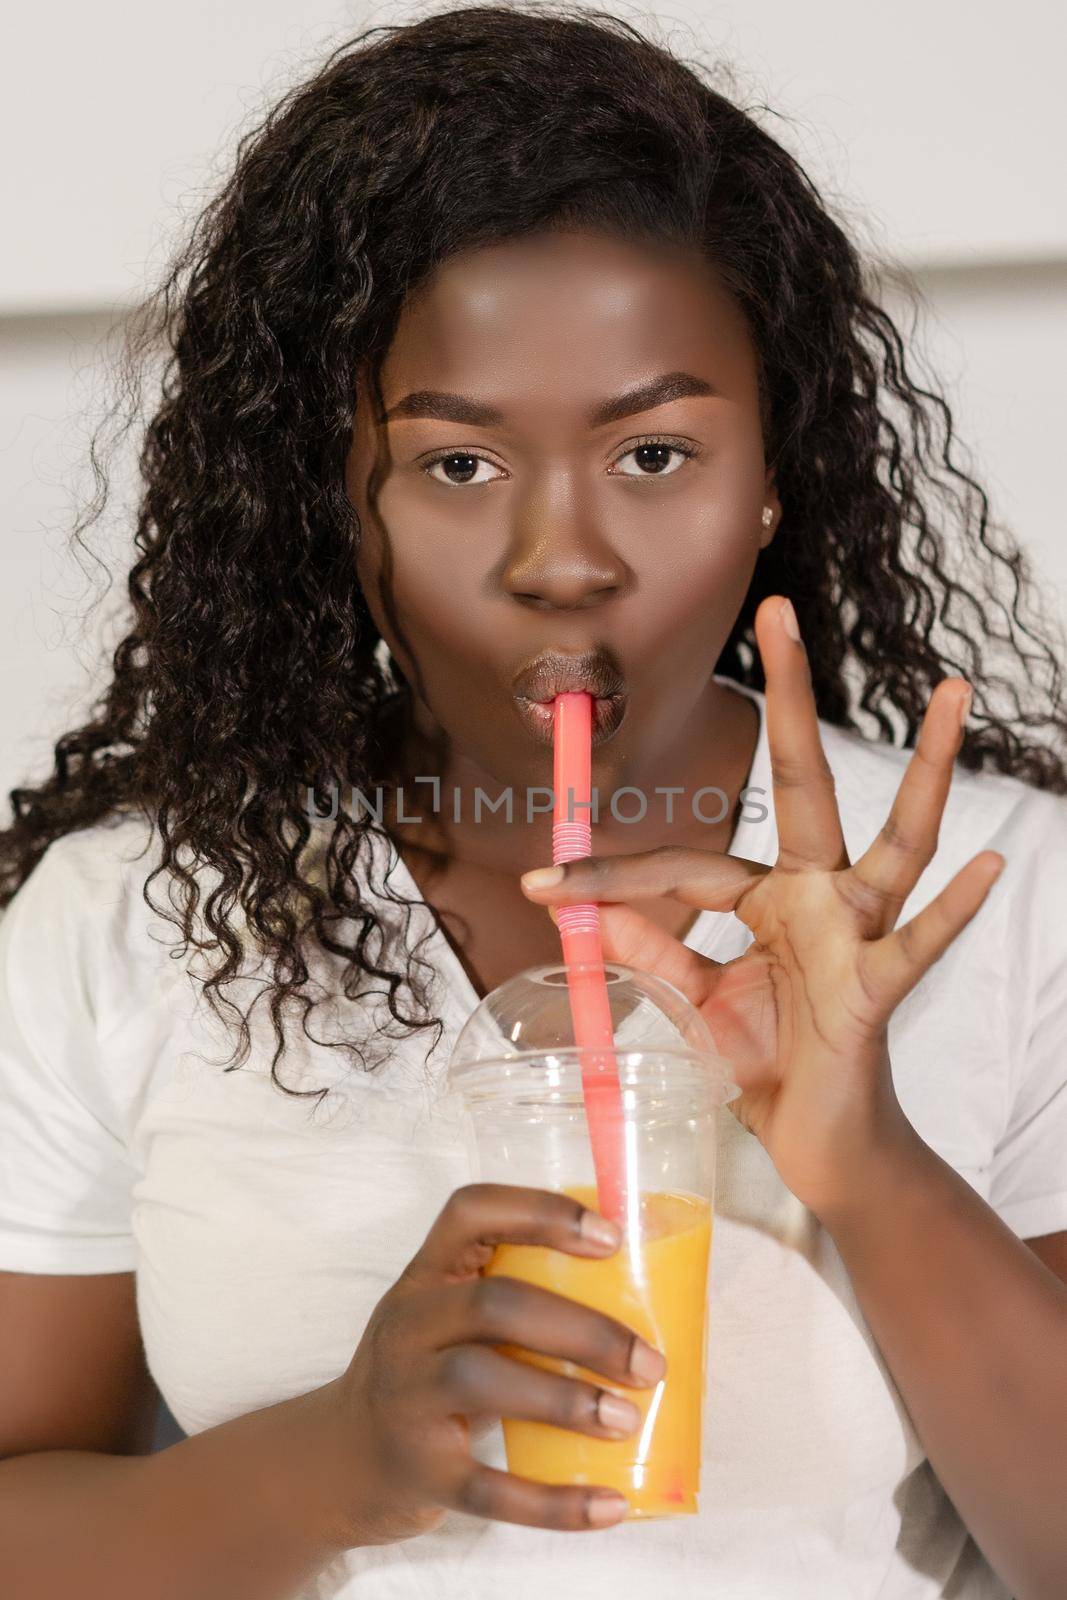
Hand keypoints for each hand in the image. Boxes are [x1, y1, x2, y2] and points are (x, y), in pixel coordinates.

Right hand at [328, 1183, 666, 1544]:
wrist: (340, 1459)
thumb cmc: (425, 1373)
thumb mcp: (447, 1318)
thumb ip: (517, 1303)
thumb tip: (646, 1308)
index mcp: (426, 1275)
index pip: (471, 1212)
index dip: (542, 1213)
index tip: (612, 1238)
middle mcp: (408, 1326)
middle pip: (495, 1305)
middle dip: (582, 1330)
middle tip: (647, 1362)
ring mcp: (407, 1398)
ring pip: (483, 1380)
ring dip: (567, 1400)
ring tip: (627, 1418)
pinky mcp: (419, 1472)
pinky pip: (489, 1489)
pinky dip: (555, 1503)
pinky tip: (608, 1504)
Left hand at [520, 595, 1004, 1221]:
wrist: (817, 1147)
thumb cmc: (767, 1067)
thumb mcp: (693, 1007)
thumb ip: (653, 959)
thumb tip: (588, 920)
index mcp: (766, 899)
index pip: (684, 863)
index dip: (609, 878)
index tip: (541, 886)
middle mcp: (816, 897)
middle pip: (804, 784)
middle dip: (790, 699)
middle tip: (781, 612)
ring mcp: (855, 933)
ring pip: (894, 840)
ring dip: (923, 769)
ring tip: (950, 694)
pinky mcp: (878, 989)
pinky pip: (918, 944)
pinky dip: (954, 909)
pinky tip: (990, 864)